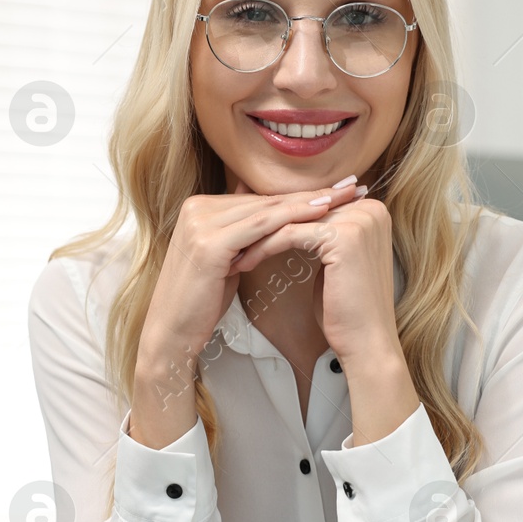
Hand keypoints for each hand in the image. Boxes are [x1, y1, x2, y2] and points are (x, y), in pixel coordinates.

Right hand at [128, 173, 363, 448]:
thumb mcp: (225, 261)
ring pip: (267, 209)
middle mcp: (197, 207)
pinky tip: (321, 214)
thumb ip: (243, 236)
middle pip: (267, 199)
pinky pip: (260, 226)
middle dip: (312, 193)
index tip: (337, 190)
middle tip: (351, 187)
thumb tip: (268, 220)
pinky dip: (293, 218)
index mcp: (200, 207)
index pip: (261, 198)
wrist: (171, 334)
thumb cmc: (201, 302)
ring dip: (310, 201)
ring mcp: (201, 222)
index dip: (300, 195)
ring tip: (345, 197)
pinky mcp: (209, 242)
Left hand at [229, 188, 399, 365]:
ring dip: (257, 237)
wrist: (367, 342)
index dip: (276, 221)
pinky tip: (245, 262)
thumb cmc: (346, 308)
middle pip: (301, 212)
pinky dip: (263, 248)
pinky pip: (290, 235)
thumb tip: (290, 217)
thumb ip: (319, 233)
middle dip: (264, 228)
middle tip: (232, 239)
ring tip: (233, 252)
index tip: (245, 234)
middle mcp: (369, 208)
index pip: (311, 206)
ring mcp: (358, 220)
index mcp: (370, 209)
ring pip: (291, 221)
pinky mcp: (342, 237)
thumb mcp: (332, 260)